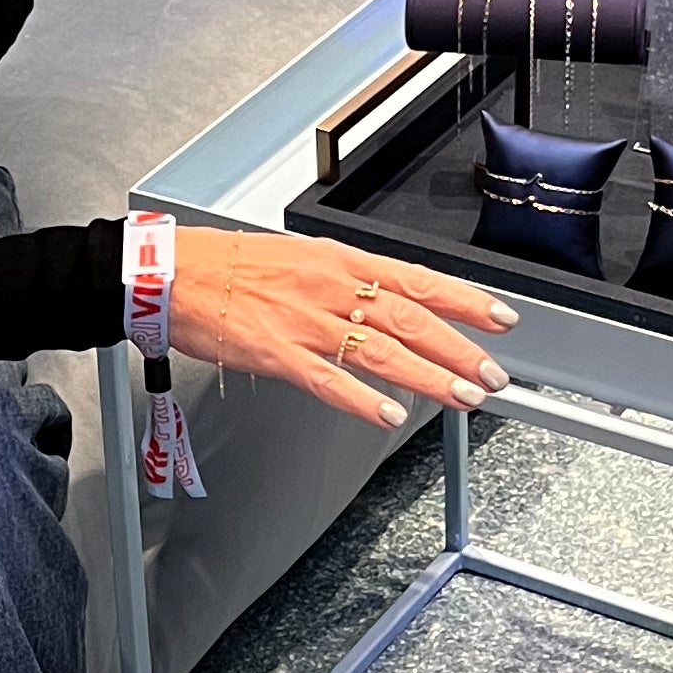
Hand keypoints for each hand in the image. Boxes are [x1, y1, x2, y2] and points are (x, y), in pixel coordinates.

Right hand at [165, 232, 517, 430]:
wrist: (172, 273)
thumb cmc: (228, 265)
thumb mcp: (299, 256)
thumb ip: (344, 280)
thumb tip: (388, 302)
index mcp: (339, 260)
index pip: (417, 280)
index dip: (465, 300)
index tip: (500, 318)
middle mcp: (330, 287)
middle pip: (411, 318)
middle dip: (459, 349)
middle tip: (492, 374)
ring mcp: (305, 321)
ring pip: (382, 350)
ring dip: (429, 377)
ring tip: (461, 397)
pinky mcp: (277, 353)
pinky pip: (329, 380)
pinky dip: (363, 400)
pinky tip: (389, 415)